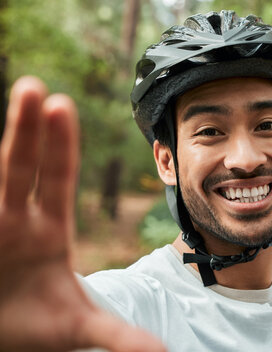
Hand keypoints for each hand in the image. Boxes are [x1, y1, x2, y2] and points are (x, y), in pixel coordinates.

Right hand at [0, 77, 165, 351]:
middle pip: (18, 168)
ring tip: (9, 98)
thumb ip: (119, 337)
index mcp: (46, 232)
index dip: (58, 144)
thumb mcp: (79, 327)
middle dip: (23, 130)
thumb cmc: (35, 323)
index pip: (54, 178)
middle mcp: (14, 221)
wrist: (2, 333)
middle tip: (33, 87)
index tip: (63, 104)